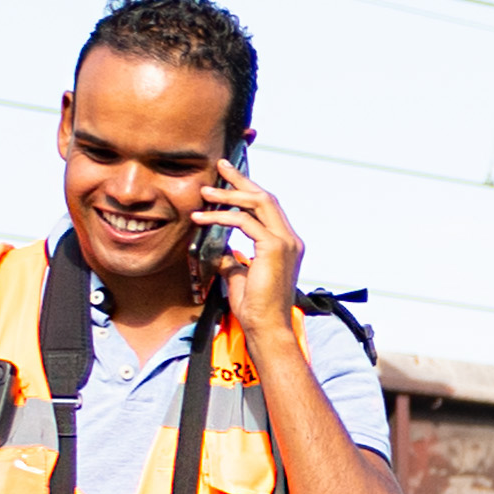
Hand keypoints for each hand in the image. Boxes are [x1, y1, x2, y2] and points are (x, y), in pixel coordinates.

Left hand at [202, 167, 310, 348]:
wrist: (266, 328)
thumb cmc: (255, 309)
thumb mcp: (240, 277)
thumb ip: (234, 261)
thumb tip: (221, 251)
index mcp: (286, 245)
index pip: (267, 208)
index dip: (247, 191)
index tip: (228, 179)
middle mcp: (290, 240)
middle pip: (265, 197)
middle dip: (241, 180)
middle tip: (221, 166)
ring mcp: (285, 242)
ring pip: (258, 203)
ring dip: (229, 195)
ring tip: (205, 191)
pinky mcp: (274, 248)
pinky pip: (245, 221)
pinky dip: (222, 217)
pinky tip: (203, 218)